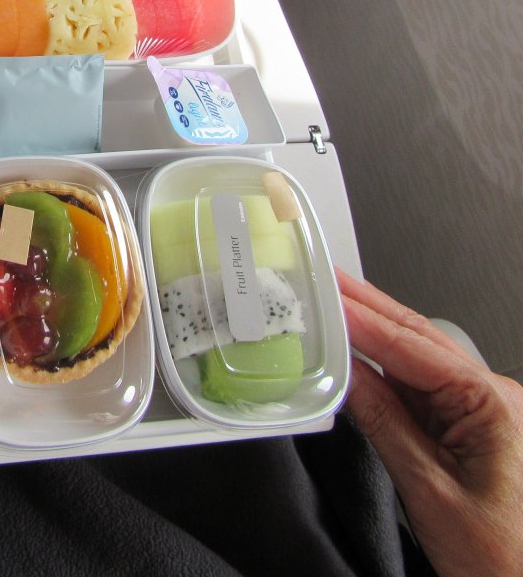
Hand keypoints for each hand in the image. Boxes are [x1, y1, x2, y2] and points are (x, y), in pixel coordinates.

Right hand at [339, 270, 522, 576]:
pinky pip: (420, 386)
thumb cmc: (504, 560)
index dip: (362, 318)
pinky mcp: (471, 429)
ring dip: (374, 331)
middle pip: (418, 339)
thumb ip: (384, 422)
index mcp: (492, 404)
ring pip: (418, 358)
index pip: (412, 347)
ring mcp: (483, 412)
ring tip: (334, 304)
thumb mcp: (429, 489)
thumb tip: (346, 374)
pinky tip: (358, 354)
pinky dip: (384, 367)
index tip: (323, 296)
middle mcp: (492, 399)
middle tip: (325, 278)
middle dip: (368, 307)